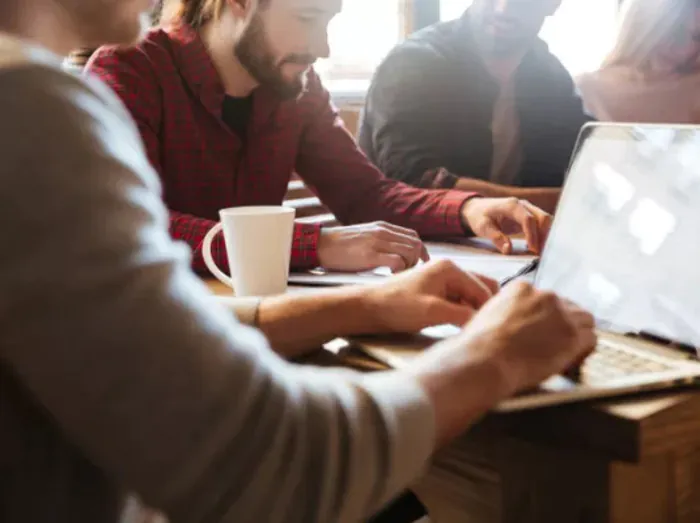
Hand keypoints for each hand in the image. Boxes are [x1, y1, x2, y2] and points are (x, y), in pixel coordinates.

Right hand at [318, 222, 428, 272]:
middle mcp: (383, 232)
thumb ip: (380, 240)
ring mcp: (377, 242)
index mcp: (382, 227)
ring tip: (400, 275)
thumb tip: (395, 253)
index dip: (420, 251)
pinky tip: (392, 276)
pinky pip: (397, 262)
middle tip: (410, 273)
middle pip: (415, 244)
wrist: (320, 245)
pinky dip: (400, 271)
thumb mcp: (364, 236)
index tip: (419, 264)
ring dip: (410, 267)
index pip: (413, 235)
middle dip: (418, 261)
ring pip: (410, 252)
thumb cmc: (339, 245)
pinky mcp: (370, 255)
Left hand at [362, 259, 499, 332]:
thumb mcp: (433, 312)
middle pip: (480, 288)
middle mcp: (448, 270)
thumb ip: (462, 315)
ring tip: (471, 330)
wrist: (368, 308)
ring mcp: (441, 280)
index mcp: (450, 268)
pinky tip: (458, 326)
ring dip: (472, 311)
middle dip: (484, 307)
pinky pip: (457, 301)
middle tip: (481, 328)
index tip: (489, 329)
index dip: (487, 310)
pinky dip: (461, 312)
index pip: (483, 288)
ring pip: (469, 296)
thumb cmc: (397, 306)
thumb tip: (483, 322)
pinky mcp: (434, 292)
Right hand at [448, 281, 595, 395]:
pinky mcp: (572, 335)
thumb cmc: (479, 346)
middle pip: (568, 307)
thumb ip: (508, 312)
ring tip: (563, 353)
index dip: (545, 318)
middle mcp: (545, 296)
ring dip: (576, 336)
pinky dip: (583, 351)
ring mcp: (561, 314)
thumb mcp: (488, 315)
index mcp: (522, 288)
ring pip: (584, 320)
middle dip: (563, 324)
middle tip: (553, 344)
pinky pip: (591, 339)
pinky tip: (569, 361)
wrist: (485, 360)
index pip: (546, 299)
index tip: (540, 331)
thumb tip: (515, 325)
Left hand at [461, 197, 552, 254]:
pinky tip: (536, 247)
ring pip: (544, 221)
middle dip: (544, 236)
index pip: (528, 219)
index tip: (532, 249)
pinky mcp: (528, 216)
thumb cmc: (479, 216)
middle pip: (542, 218)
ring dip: (545, 236)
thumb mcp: (483, 227)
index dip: (532, 235)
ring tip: (540, 252)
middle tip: (540, 253)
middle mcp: (522, 205)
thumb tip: (508, 249)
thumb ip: (496, 238)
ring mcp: (527, 209)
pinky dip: (542, 235)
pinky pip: (540, 225)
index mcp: (511, 205)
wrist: (477, 208)